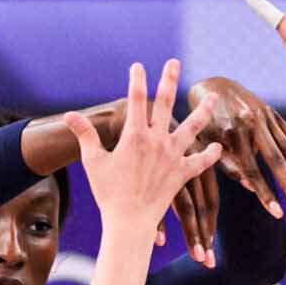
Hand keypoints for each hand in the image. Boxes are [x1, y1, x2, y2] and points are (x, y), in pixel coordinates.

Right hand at [65, 60, 221, 241]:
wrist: (129, 221)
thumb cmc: (108, 192)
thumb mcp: (93, 161)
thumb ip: (85, 135)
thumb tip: (68, 115)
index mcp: (134, 136)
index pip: (136, 99)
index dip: (137, 80)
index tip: (138, 65)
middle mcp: (157, 141)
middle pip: (166, 103)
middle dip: (169, 80)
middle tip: (174, 62)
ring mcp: (172, 157)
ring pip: (192, 128)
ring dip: (203, 111)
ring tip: (212, 98)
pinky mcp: (181, 174)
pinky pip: (199, 162)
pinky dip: (209, 155)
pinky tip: (217, 146)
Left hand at [186, 74, 285, 220]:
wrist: (212, 85)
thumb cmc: (206, 124)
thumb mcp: (209, 144)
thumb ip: (229, 166)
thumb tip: (252, 188)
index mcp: (232, 133)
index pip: (251, 170)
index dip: (265, 193)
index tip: (278, 213)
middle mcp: (251, 123)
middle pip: (275, 159)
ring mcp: (264, 116)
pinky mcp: (273, 112)